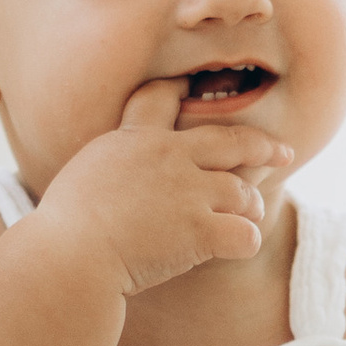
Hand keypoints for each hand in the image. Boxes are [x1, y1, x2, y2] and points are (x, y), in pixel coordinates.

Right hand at [34, 76, 292, 296]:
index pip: (163, 96)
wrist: (68, 256)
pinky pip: (245, 234)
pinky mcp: (199, 229)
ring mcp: (187, 192)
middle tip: (283, 152)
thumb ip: (111, 166)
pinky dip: (245, 241)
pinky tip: (236, 247)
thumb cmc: (62, 227)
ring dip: (250, 204)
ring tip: (249, 215)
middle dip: (263, 145)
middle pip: (232, 140)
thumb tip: (118, 176)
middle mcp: (168, 156)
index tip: (199, 89)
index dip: (183, 89)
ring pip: (243, 190)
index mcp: (135, 139)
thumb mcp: (81, 175)